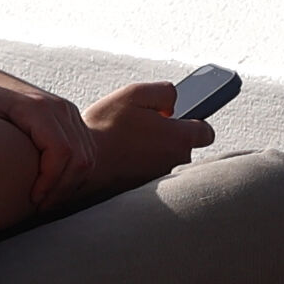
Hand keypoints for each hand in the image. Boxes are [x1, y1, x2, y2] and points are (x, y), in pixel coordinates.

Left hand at [0, 60, 96, 206]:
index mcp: (35, 107)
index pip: (62, 153)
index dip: (51, 184)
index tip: (31, 202)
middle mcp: (58, 106)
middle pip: (81, 159)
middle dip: (63, 190)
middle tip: (38, 209)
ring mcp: (68, 110)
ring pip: (87, 158)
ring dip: (70, 185)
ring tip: (43, 201)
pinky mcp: (70, 117)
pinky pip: (85, 153)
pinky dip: (73, 175)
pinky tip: (48, 188)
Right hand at [68, 77, 218, 200]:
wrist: (78, 165)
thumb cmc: (104, 130)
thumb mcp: (134, 94)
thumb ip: (163, 92)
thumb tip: (173, 101)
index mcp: (179, 138)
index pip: (206, 132)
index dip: (195, 121)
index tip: (185, 118)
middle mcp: (175, 162)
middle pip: (184, 146)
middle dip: (168, 136)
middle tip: (142, 127)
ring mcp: (160, 179)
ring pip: (166, 160)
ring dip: (153, 151)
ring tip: (128, 142)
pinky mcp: (143, 190)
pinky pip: (149, 173)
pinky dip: (140, 165)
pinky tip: (122, 156)